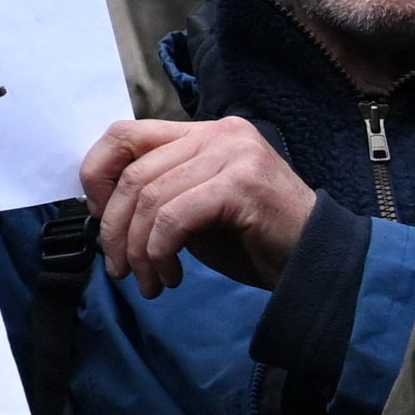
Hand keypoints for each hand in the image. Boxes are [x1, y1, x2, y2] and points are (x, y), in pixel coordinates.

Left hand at [78, 115, 319, 291]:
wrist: (316, 264)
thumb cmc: (254, 241)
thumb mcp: (193, 209)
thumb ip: (156, 195)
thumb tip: (101, 208)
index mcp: (202, 133)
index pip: (125, 134)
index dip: (97, 175)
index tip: (98, 219)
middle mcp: (218, 133)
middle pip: (133, 173)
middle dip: (115, 228)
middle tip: (119, 268)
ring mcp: (233, 153)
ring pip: (150, 198)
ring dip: (138, 249)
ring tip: (148, 281)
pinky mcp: (242, 183)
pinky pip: (173, 217)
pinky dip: (160, 251)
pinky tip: (171, 276)